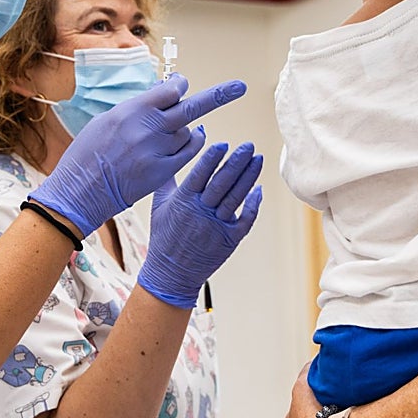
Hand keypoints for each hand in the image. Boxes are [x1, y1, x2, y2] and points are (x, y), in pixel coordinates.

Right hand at [31, 74, 246, 235]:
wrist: (80, 191)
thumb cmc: (88, 154)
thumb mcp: (106, 120)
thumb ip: (137, 107)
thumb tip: (162, 93)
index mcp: (131, 110)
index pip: (170, 90)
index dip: (178, 86)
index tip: (181, 85)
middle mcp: (147, 129)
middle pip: (191, 108)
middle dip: (219, 96)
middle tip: (239, 87)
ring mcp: (157, 152)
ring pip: (187, 132)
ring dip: (183, 130)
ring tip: (159, 138)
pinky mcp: (162, 172)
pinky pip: (189, 152)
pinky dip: (193, 144)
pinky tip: (189, 140)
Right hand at [135, 141, 262, 308]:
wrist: (171, 273)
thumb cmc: (164, 235)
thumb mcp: (159, 205)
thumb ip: (167, 178)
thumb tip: (174, 151)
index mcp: (183, 202)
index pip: (199, 175)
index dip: (212, 159)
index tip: (224, 144)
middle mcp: (200, 213)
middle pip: (222, 183)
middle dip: (236, 162)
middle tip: (248, 146)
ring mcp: (217, 227)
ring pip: (236, 197)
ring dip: (249, 177)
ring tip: (258, 159)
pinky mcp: (230, 239)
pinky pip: (246, 218)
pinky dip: (254, 203)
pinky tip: (258, 188)